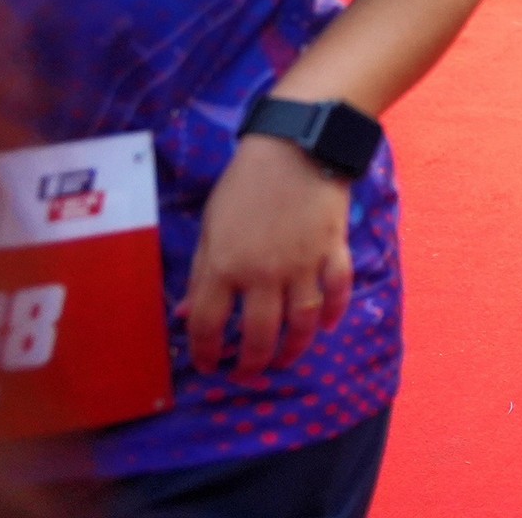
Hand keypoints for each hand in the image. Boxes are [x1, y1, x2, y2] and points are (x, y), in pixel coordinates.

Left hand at [182, 135, 353, 380]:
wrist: (296, 147)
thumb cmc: (244, 184)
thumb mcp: (211, 227)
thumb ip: (201, 273)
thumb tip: (184, 314)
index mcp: (225, 266)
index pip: (207, 325)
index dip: (204, 352)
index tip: (207, 365)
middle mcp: (263, 273)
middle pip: (258, 335)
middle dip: (251, 363)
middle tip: (248, 374)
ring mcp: (303, 264)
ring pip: (301, 323)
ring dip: (293, 349)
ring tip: (285, 360)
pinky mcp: (333, 251)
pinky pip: (337, 291)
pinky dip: (334, 312)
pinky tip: (325, 325)